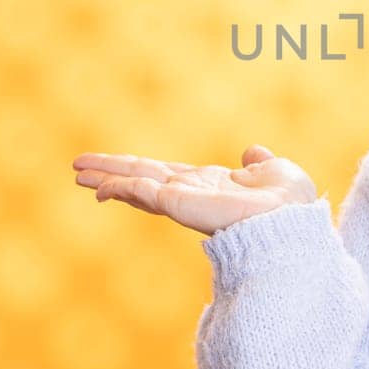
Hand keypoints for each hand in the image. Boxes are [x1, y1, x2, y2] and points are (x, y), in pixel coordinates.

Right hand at [71, 144, 317, 236]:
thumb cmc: (290, 202)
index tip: (113, 167)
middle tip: (78, 168)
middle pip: (141, 178)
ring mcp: (183, 200)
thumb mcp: (272, 170)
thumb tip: (252, 151)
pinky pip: (143, 191)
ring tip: (77, 174)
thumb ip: (257, 162)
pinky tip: (101, 185)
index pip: (164, 175)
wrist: (291, 217)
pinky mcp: (180, 203)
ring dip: (106, 179)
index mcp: (209, 185)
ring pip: (135, 185)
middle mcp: (191, 193)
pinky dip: (121, 187)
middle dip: (110, 173)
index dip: (138, 170)